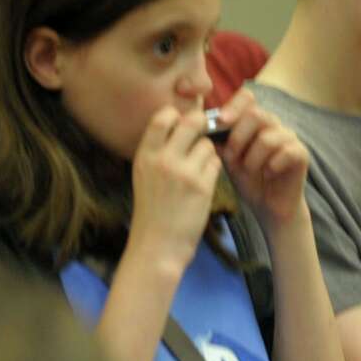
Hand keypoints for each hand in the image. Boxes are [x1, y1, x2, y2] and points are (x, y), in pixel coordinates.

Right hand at [128, 106, 220, 268]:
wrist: (157, 245)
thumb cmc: (153, 211)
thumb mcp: (145, 175)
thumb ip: (159, 151)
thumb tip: (181, 124)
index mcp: (144, 156)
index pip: (163, 117)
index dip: (178, 115)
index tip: (183, 124)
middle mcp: (162, 160)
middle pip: (192, 122)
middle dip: (202, 126)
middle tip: (203, 137)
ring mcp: (183, 172)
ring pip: (208, 145)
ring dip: (208, 154)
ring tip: (199, 170)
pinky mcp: (202, 186)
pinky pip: (216, 163)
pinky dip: (214, 170)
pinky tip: (204, 183)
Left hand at [214, 88, 310, 227]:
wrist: (268, 205)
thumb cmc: (248, 180)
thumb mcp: (228, 159)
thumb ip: (219, 141)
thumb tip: (202, 126)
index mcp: (255, 121)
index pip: (247, 98)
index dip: (233, 107)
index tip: (220, 122)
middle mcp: (275, 124)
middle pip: (257, 114)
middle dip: (238, 138)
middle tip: (232, 157)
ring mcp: (290, 138)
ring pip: (268, 138)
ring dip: (253, 158)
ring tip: (250, 171)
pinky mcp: (301, 154)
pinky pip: (285, 152)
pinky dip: (271, 166)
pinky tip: (268, 175)